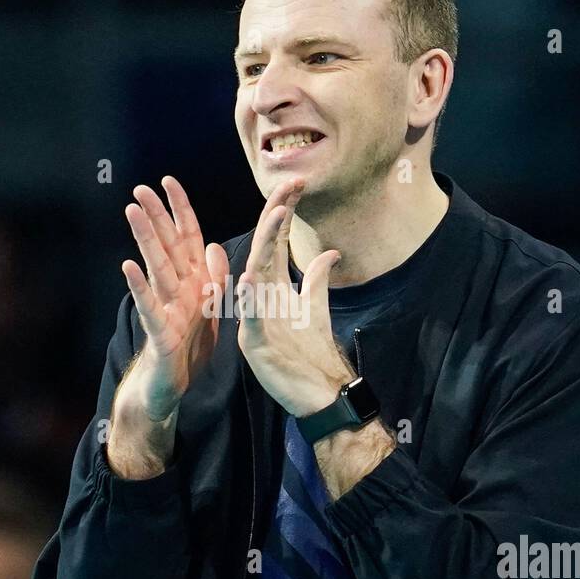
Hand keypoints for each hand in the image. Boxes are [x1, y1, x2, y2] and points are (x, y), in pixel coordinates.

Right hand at [118, 176, 229, 420]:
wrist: (171, 388)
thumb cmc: (187, 348)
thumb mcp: (211, 310)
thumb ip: (214, 277)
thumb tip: (214, 244)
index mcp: (193, 282)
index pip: (187, 238)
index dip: (180, 210)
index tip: (168, 181)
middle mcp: (176, 291)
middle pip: (166, 247)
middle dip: (156, 216)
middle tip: (140, 188)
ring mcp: (166, 309)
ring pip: (156, 268)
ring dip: (144, 240)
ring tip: (132, 212)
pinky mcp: (160, 333)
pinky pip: (150, 307)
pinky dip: (139, 287)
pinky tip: (128, 266)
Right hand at [236, 177, 353, 416]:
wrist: (313, 394)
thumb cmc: (307, 354)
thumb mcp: (315, 308)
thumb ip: (316, 279)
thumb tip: (330, 252)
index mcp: (273, 287)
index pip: (275, 241)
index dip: (284, 212)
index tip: (297, 184)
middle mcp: (261, 297)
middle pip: (265, 247)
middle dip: (276, 215)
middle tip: (290, 185)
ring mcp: (256, 318)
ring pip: (256, 274)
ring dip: (265, 244)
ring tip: (276, 216)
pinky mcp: (256, 343)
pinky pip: (250, 318)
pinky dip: (249, 299)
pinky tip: (249, 278)